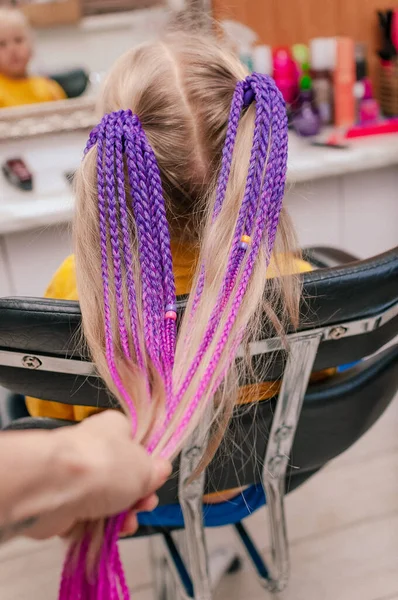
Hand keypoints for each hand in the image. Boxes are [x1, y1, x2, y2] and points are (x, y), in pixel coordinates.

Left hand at [24, 411, 170, 539]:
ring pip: (105, 502)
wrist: (55, 487)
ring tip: (127, 523)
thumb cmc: (102, 466)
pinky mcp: (61, 503)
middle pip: (121, 478)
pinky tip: (105, 531)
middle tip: (144, 505)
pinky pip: (85, 519)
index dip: (148, 466)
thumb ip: (155, 470)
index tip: (156, 480)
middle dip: (136, 497)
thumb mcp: (145, 467)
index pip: (135, 445)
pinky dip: (95, 529)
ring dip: (120, 516)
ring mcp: (76, 477)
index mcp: (114, 430)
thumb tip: (161, 469)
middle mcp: (93, 450)